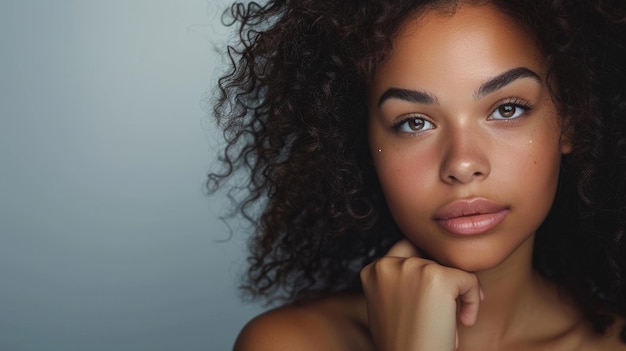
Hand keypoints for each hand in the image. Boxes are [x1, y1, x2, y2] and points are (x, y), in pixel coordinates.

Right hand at [360, 239, 482, 350]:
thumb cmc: (403, 344)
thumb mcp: (388, 307)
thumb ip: (399, 282)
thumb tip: (430, 266)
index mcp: (373, 270)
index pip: (407, 249)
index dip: (426, 270)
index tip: (432, 298)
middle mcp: (388, 264)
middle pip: (430, 255)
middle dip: (444, 281)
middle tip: (445, 311)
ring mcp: (412, 268)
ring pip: (450, 266)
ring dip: (458, 293)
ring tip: (452, 321)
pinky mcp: (438, 278)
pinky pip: (468, 279)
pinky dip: (472, 301)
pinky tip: (464, 321)